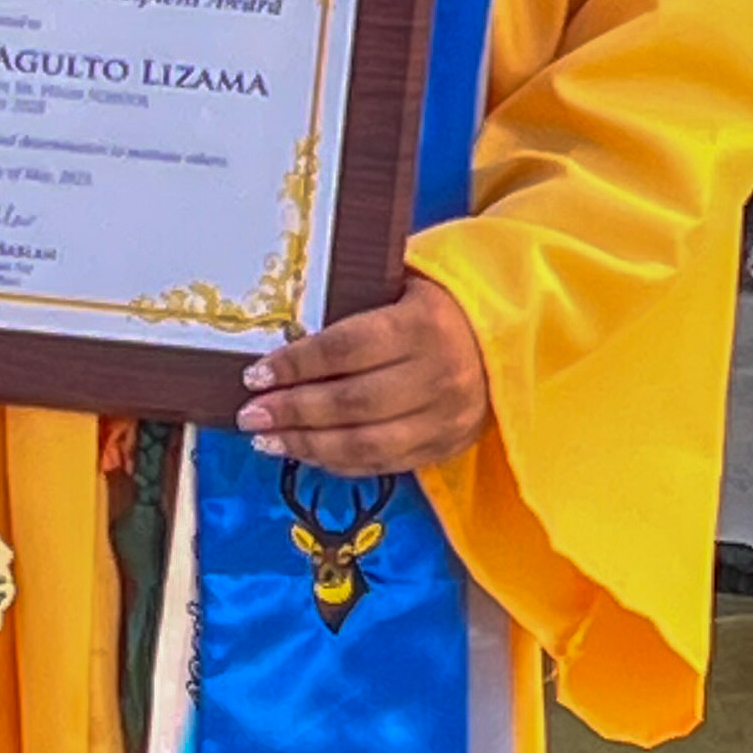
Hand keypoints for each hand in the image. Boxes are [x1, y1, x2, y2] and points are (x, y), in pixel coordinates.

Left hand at [236, 275, 488, 473]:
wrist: (502, 340)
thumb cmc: (434, 307)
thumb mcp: (402, 289)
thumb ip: (354, 306)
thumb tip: (280, 331)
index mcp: (423, 325)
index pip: (346, 349)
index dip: (296, 364)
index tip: (255, 374)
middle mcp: (438, 375)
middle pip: (351, 403)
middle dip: (292, 411)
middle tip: (250, 413)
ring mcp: (445, 418)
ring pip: (364, 443)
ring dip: (307, 445)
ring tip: (266, 439)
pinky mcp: (446, 447)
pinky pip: (382, 464)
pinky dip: (336, 463)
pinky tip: (304, 453)